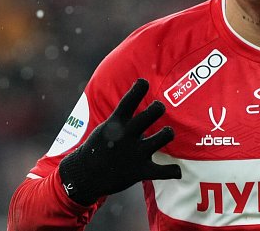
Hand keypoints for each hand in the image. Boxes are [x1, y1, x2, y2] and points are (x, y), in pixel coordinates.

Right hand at [58, 78, 181, 204]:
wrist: (84, 176)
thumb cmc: (99, 148)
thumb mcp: (106, 128)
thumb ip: (124, 117)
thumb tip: (142, 102)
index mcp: (116, 123)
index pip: (129, 101)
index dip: (139, 89)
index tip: (144, 82)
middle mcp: (127, 135)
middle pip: (152, 113)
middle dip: (158, 107)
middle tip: (158, 109)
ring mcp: (135, 153)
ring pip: (164, 136)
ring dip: (167, 133)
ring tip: (166, 133)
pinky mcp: (140, 171)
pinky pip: (164, 171)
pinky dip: (172, 171)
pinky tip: (176, 171)